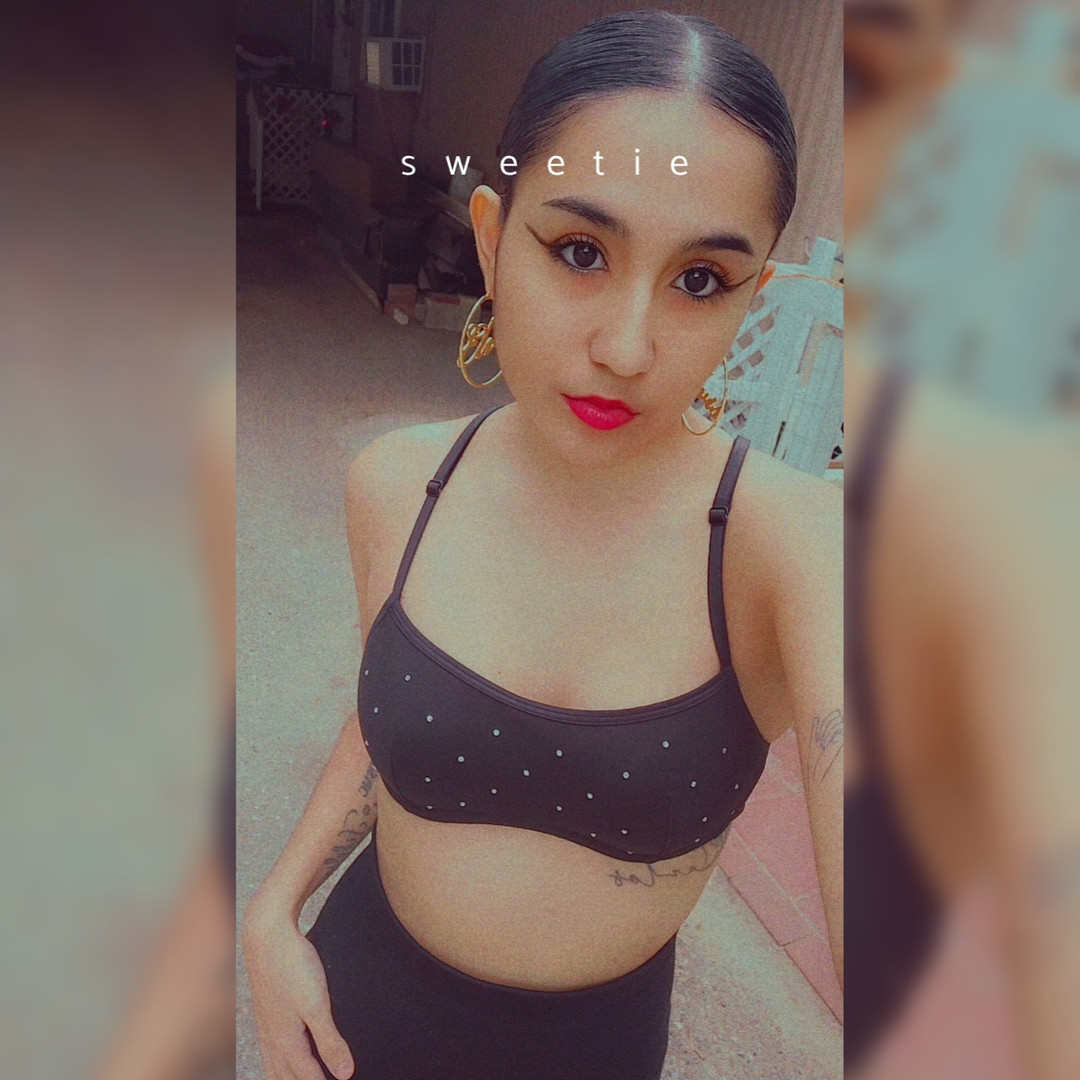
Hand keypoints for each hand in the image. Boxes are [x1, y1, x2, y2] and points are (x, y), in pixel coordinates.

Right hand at [243, 902, 353, 1079]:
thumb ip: (330, 1040)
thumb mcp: (316, 1005)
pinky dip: (277, 1056)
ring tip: (293, 1079)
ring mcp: (266, 1020)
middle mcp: (272, 1034)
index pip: (305, 1074)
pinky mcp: (266, 1006)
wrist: (266, 933)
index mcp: (285, 1039)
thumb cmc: (292, 967)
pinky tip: (282, 1046)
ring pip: (273, 1061)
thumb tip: (345, 1075)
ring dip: (285, 1075)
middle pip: (284, 1074)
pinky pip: (269, 1043)